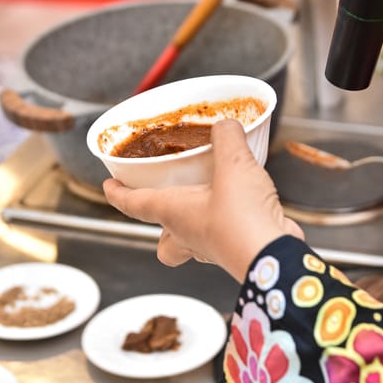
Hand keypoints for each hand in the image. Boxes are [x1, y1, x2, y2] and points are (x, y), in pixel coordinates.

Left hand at [103, 119, 303, 281]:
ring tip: (209, 198)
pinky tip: (243, 205)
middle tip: (166, 206)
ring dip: (195, 223)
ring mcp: (212, 247)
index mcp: (173, 214)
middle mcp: (188, 235)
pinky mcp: (237, 249)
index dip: (117, 194)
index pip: (133, 205)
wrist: (274, 257)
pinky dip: (228, 221)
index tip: (108, 186)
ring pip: (193, 242)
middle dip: (160, 228)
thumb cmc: (242, 219)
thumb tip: (226, 126)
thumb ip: (227, 139)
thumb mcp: (234, 165)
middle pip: (164, 242)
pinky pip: (224, 236)